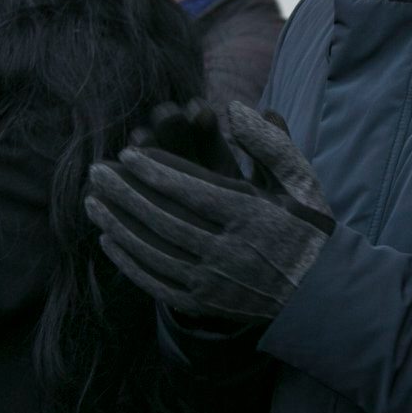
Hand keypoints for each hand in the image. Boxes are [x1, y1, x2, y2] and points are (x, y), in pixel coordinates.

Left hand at [85, 102, 335, 321]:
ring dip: (120, 225)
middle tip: (96, 171)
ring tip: (93, 202)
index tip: (128, 152)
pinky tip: (110, 241)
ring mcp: (214, 281)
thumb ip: (269, 144)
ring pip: (155, 250)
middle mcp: (229, 250)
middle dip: (126, 194)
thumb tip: (235, 109)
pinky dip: (130, 262)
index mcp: (252, 215)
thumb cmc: (306, 227)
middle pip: (165, 218)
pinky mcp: (204, 304)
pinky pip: (158, 282)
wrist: (319, 294)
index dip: (157, 170)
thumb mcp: (300, 181)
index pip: (193, 190)